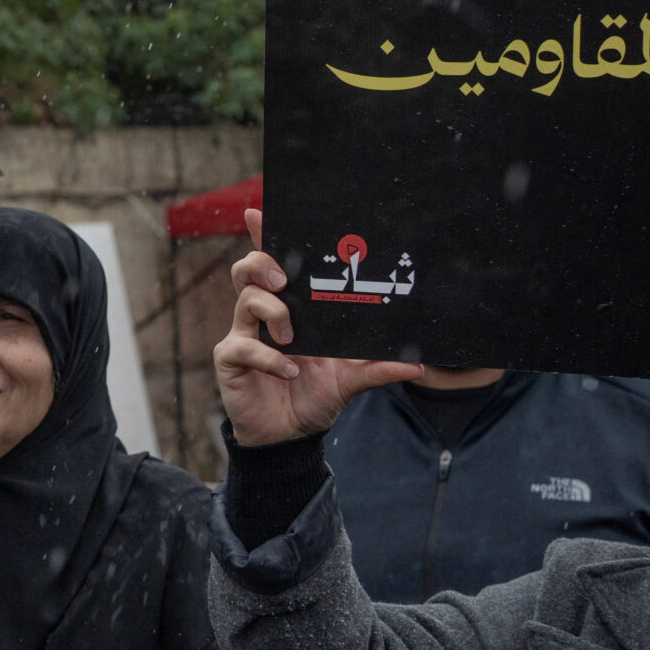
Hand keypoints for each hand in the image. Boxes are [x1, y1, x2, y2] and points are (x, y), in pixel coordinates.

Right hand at [214, 211, 420, 447]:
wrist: (289, 437)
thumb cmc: (313, 398)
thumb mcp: (351, 380)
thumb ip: (378, 368)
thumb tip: (418, 364)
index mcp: (289, 310)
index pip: (272, 267)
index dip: (261, 237)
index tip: (256, 212)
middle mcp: (262, 316)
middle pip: (247, 272)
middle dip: (262, 264)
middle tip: (283, 280)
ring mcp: (244, 335)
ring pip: (244, 300)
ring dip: (272, 310)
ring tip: (292, 335)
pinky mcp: (231, 359)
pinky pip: (244, 346)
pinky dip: (271, 358)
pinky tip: (290, 371)